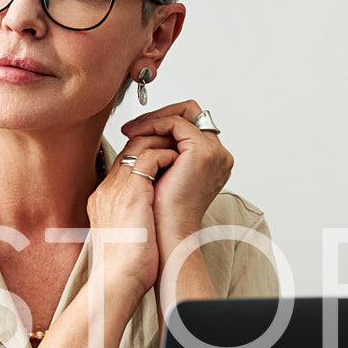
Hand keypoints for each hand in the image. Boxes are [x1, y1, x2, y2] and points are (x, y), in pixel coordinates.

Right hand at [85, 141, 179, 309]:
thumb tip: (150, 222)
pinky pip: (150, 157)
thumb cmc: (125, 270)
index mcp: (103, 200)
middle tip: (178, 147)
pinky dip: (168, 156)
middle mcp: (106, 189)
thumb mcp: (125, 238)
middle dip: (155, 142)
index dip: (146, 156)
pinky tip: (180, 165)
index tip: (167, 159)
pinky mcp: (131, 192)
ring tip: (182, 153)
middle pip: (129, 148)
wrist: (117, 282)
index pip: (124, 163)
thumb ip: (133, 222)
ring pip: (139, 145)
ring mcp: (116, 188)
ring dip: (164, 145)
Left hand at [120, 100, 231, 250]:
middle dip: (158, 116)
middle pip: (190, 114)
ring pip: (184, 113)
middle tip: (131, 128)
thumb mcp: (162, 176)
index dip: (162, 123)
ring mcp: (213, 152)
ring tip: (130, 131)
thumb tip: (142, 136)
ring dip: (153, 118)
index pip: (190, 125)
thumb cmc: (161, 214)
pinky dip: (155, 124)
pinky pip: (177, 123)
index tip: (135, 132)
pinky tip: (136, 135)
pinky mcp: (202, 152)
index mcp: (211, 161)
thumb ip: (162, 155)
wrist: (166, 234)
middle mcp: (218, 154)